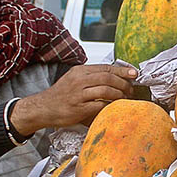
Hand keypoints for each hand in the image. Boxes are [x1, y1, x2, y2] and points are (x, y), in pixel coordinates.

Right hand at [10, 64, 136, 133]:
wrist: (43, 108)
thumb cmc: (61, 95)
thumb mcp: (73, 79)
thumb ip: (91, 76)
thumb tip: (112, 76)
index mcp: (79, 71)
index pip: (105, 68)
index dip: (122, 71)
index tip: (134, 74)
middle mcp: (79, 81)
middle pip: (108, 78)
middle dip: (123, 83)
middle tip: (131, 89)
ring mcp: (78, 95)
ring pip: (105, 91)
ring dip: (119, 95)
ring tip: (125, 98)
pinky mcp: (78, 109)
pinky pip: (99, 106)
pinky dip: (110, 106)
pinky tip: (115, 107)